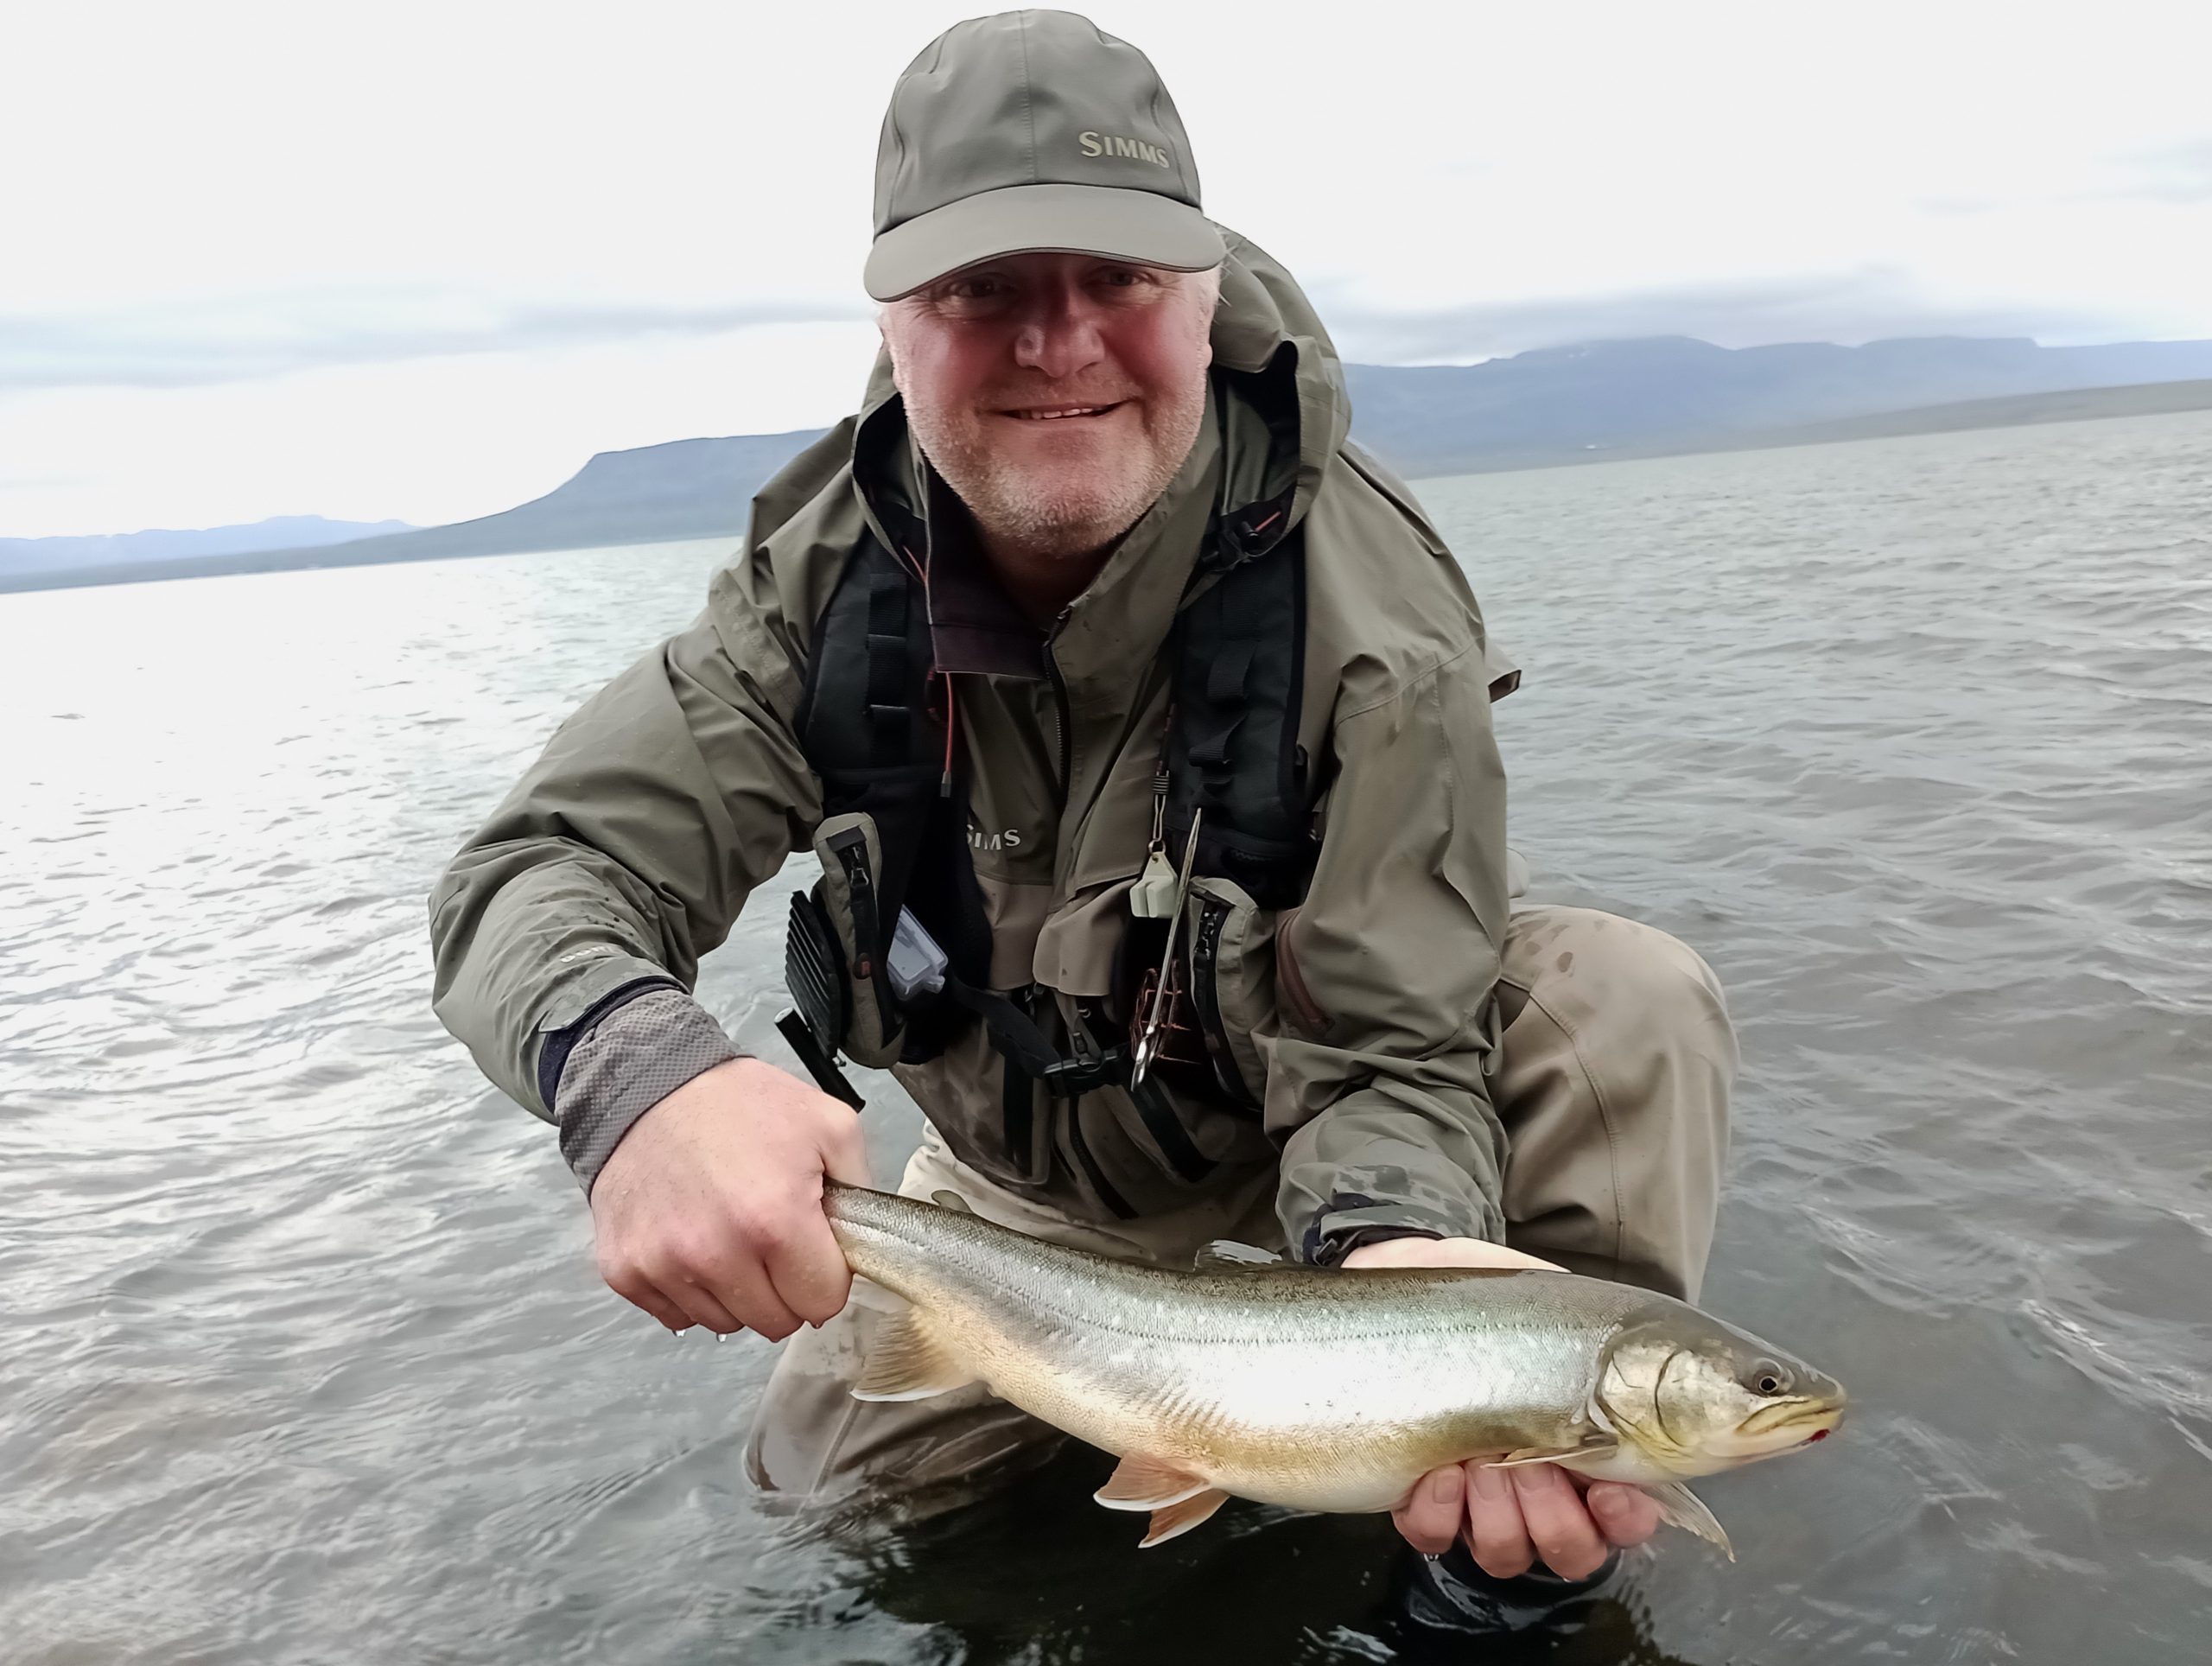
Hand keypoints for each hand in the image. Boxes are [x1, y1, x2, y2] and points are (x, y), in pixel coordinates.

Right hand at [589, 1056, 869, 1340]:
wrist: (651, 1085)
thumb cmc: (741, 1105)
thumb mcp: (829, 1126)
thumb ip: (861, 1192)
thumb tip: (862, 1250)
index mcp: (775, 1219)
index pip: (822, 1303)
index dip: (826, 1276)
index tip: (814, 1249)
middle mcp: (715, 1253)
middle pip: (775, 1322)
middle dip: (785, 1289)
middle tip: (773, 1240)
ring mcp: (664, 1266)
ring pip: (726, 1324)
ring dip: (736, 1292)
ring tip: (729, 1234)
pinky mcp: (625, 1271)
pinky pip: (676, 1316)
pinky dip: (691, 1291)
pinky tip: (693, 1242)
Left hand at [1347, 1235, 1664, 1577]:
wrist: (1398, 1290)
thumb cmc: (1482, 1304)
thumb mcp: (1543, 1305)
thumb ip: (1586, 1332)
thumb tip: (1614, 1345)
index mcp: (1582, 1452)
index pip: (1626, 1516)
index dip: (1627, 1519)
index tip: (1608, 1490)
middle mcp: (1537, 1492)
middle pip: (1572, 1550)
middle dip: (1555, 1516)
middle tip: (1532, 1464)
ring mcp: (1479, 1505)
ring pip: (1506, 1553)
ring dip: (1500, 1518)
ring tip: (1481, 1461)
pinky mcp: (1421, 1501)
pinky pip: (1435, 1538)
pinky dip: (1438, 1514)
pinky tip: (1439, 1472)